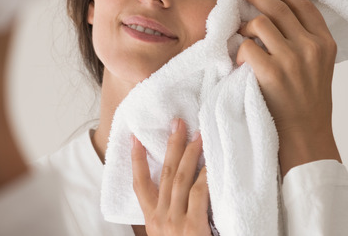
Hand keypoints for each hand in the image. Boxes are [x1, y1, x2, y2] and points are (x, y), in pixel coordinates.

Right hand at [131, 119, 211, 235]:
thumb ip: (171, 217)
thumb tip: (177, 195)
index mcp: (152, 221)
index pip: (140, 184)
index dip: (136, 159)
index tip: (135, 138)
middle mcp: (160, 218)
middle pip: (163, 173)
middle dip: (171, 145)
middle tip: (177, 122)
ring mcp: (175, 222)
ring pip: (181, 178)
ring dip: (190, 153)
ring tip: (199, 134)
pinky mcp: (193, 227)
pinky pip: (199, 193)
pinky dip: (205, 176)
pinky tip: (212, 163)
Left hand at [236, 0, 340, 174]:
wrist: (305, 136)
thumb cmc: (307, 102)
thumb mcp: (318, 67)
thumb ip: (304, 41)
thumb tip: (275, 14)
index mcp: (325, 43)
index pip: (304, 4)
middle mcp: (310, 47)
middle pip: (277, 7)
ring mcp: (290, 59)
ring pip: (258, 24)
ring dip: (244, 29)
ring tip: (241, 39)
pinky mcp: (270, 72)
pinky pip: (245, 47)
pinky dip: (238, 52)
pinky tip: (239, 62)